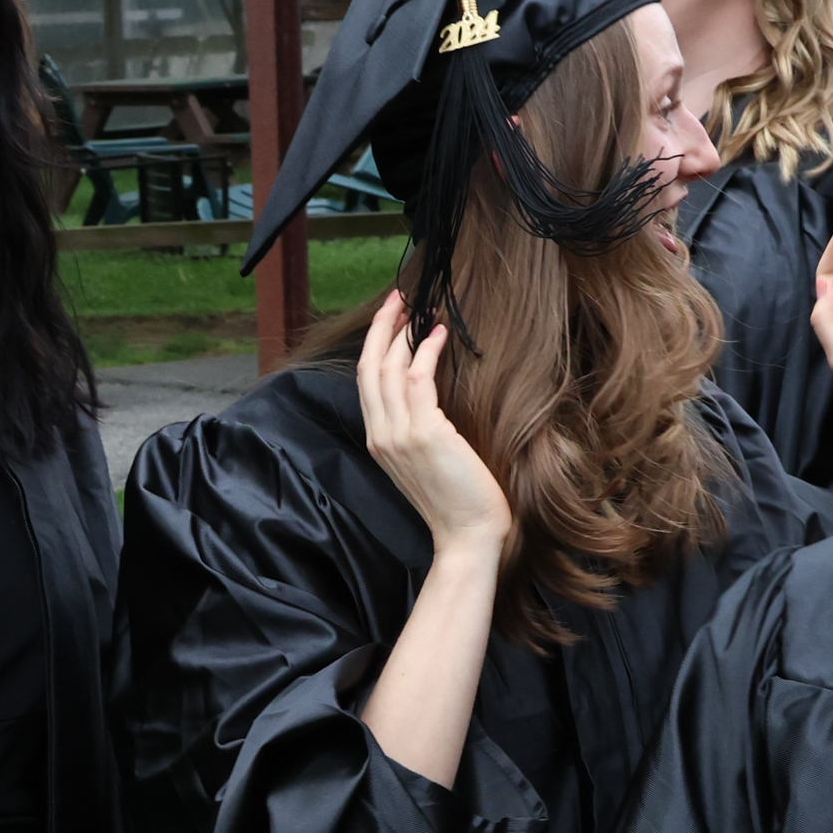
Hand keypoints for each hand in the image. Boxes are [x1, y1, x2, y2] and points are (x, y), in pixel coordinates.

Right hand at [356, 294, 510, 557]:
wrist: (467, 535)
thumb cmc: (456, 501)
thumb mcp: (425, 460)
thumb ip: (416, 429)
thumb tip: (425, 392)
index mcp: (377, 442)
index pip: (365, 383)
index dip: (375, 346)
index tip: (391, 319)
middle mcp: (380, 435)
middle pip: (368, 367)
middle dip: (381, 327)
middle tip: (397, 297)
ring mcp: (398, 435)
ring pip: (386, 368)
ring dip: (402, 332)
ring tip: (419, 309)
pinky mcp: (424, 433)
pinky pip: (417, 379)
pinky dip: (426, 352)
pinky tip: (439, 335)